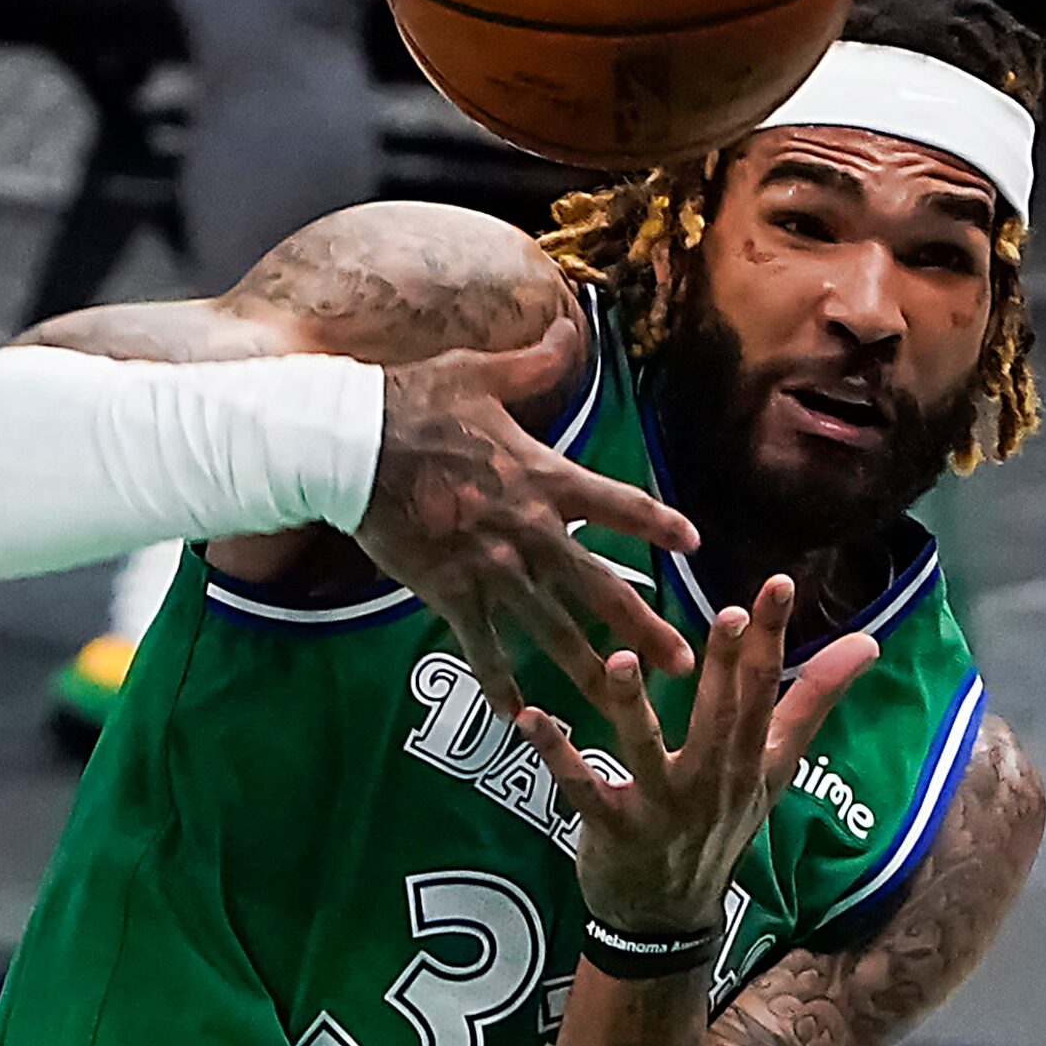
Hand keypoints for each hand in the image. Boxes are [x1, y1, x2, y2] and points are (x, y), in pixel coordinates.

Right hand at [357, 313, 702, 714]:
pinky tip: (521, 718)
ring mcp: (491, 567)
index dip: (659, 524)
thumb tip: (568, 328)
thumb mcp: (480, 371)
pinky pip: (483, 648)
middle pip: (601, 588)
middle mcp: (529, 529)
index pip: (621, 505)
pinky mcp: (449, 592)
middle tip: (686, 662)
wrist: (352, 444)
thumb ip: (535, 361)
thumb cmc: (413, 403)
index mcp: (544, 476)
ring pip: (554, 630)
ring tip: (626, 704)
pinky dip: (502, 685)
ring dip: (593, 669)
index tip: (693, 544)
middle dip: (646, 629)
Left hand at [516, 578, 880, 938]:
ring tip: (620, 660)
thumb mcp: (775, 769)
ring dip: (632, 705)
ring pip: (647, 750)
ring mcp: (662, 807)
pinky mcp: (613, 829)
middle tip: (728, 612)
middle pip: (721, 716)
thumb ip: (812, 704)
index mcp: (750, 759)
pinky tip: (528, 717)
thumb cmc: (721, 824)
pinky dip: (555, 754)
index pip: (767, 690)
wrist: (671, 916)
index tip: (778, 583)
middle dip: (725, 665)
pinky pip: (582, 787)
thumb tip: (868, 642)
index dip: (773, 638)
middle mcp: (712, 780)